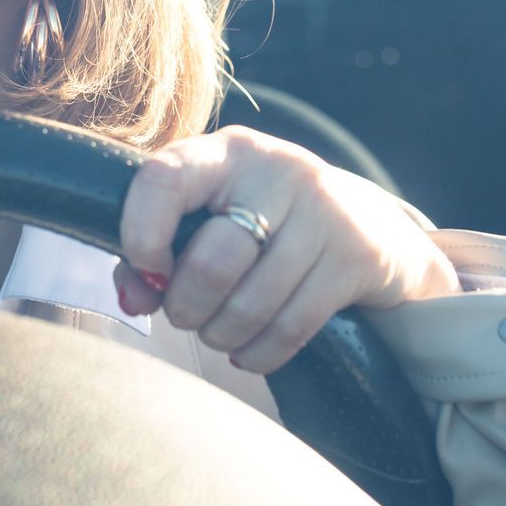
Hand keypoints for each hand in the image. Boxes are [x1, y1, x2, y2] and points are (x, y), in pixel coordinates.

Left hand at [113, 126, 460, 373]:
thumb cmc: (263, 224)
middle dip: (186, 306)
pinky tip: (248, 352)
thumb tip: (132, 300)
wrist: (373, 225)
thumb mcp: (209, 217)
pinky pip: (291, 327)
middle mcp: (278, 171)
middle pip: (214, 260)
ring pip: (252, 303)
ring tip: (217, 333)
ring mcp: (324, 212)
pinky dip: (258, 353)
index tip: (149, 270)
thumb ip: (151, 254)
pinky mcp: (356, 257)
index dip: (141, 234)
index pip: (164, 179)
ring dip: (220, 335)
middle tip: (185, 315)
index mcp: (227, 153)